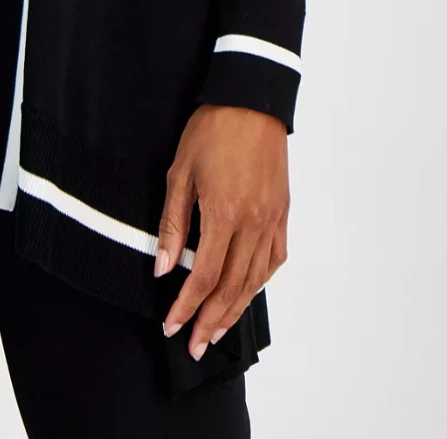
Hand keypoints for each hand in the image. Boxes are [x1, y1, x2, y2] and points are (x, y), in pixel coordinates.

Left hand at [154, 103, 288, 358]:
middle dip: (211, 321)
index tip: (172, 325)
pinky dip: (259, 282)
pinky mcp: (283, 212)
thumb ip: (172, 224)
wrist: (251, 101)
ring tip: (218, 330)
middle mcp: (254, 223)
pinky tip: (247, 292)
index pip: (205, 276)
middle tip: (196, 345)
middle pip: (233, 288)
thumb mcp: (180, 172)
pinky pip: (274, 259)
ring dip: (236, 310)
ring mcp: (272, 220)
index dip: (187, 306)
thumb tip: (164, 267)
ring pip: (256, 280)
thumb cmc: (212, 130)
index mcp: (225, 214)